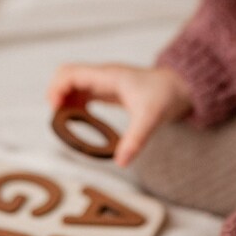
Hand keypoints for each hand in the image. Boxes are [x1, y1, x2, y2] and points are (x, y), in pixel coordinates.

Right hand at [46, 61, 192, 166]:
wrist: (180, 87)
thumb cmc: (165, 96)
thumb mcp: (150, 120)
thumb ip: (135, 140)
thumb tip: (121, 162)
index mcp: (108, 76)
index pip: (71, 73)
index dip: (57, 89)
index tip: (56, 111)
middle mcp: (103, 75)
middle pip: (66, 76)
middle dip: (56, 95)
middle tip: (59, 120)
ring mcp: (104, 81)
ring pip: (73, 85)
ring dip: (65, 101)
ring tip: (67, 124)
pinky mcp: (108, 90)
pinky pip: (82, 93)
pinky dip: (75, 104)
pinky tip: (79, 120)